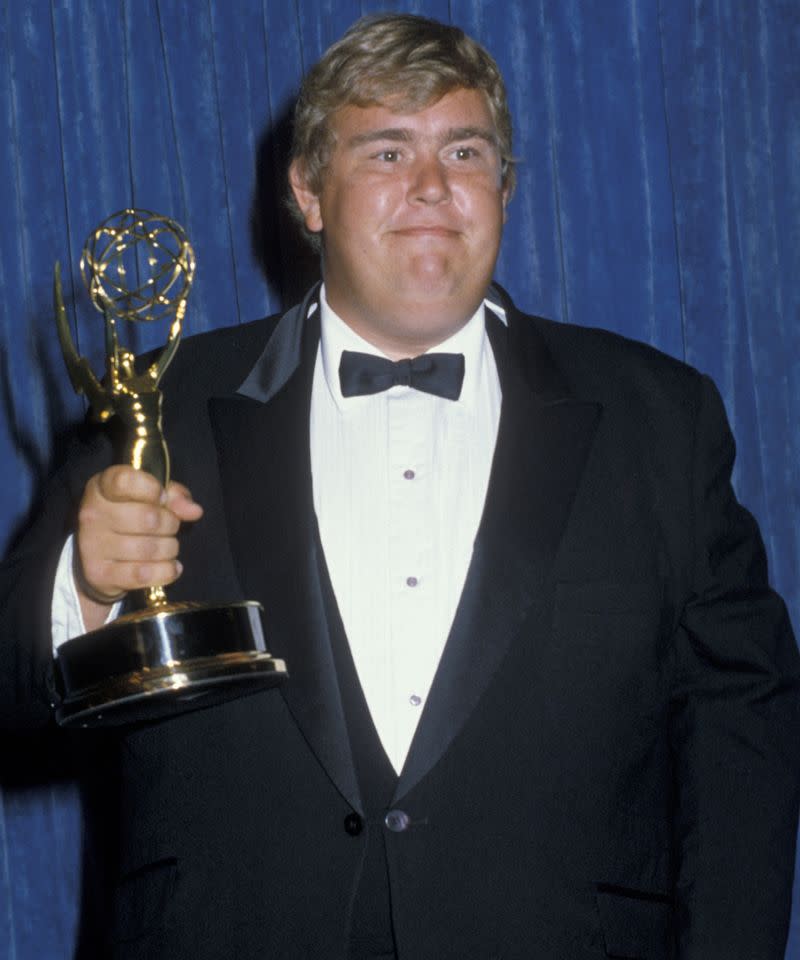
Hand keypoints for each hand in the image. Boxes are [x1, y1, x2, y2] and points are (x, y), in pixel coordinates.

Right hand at [74, 465, 202, 627]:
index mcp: (101, 488)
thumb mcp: (150, 498)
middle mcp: (92, 515)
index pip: (125, 481)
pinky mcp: (100, 574)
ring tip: (167, 547)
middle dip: (171, 524)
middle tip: (169, 528)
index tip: (162, 498)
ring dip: (170, 549)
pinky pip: (145, 574)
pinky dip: (166, 571)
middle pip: (148, 518)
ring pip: (150, 549)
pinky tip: (170, 566)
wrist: (97, 562)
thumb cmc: (130, 520)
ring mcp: (93, 546)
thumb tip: (194, 510)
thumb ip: (174, 496)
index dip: (152, 489)